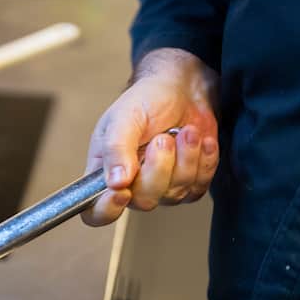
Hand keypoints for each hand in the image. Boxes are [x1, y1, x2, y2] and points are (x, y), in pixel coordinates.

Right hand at [82, 48, 219, 225]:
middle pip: (143, 201)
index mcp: (104, 172)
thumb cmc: (146, 99)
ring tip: (185, 131)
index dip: (106, 210)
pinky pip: (198, 187)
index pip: (95, 212)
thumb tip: (115, 183)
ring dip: (185, 158)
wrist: (183, 88)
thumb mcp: (124, 118)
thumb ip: (116, 149)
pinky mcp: (189, 183)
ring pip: (174, 194)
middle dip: (159, 167)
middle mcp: (131, 185)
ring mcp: (162, 187)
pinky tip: (200, 140)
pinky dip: (204, 161)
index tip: (122, 191)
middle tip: (163, 138)